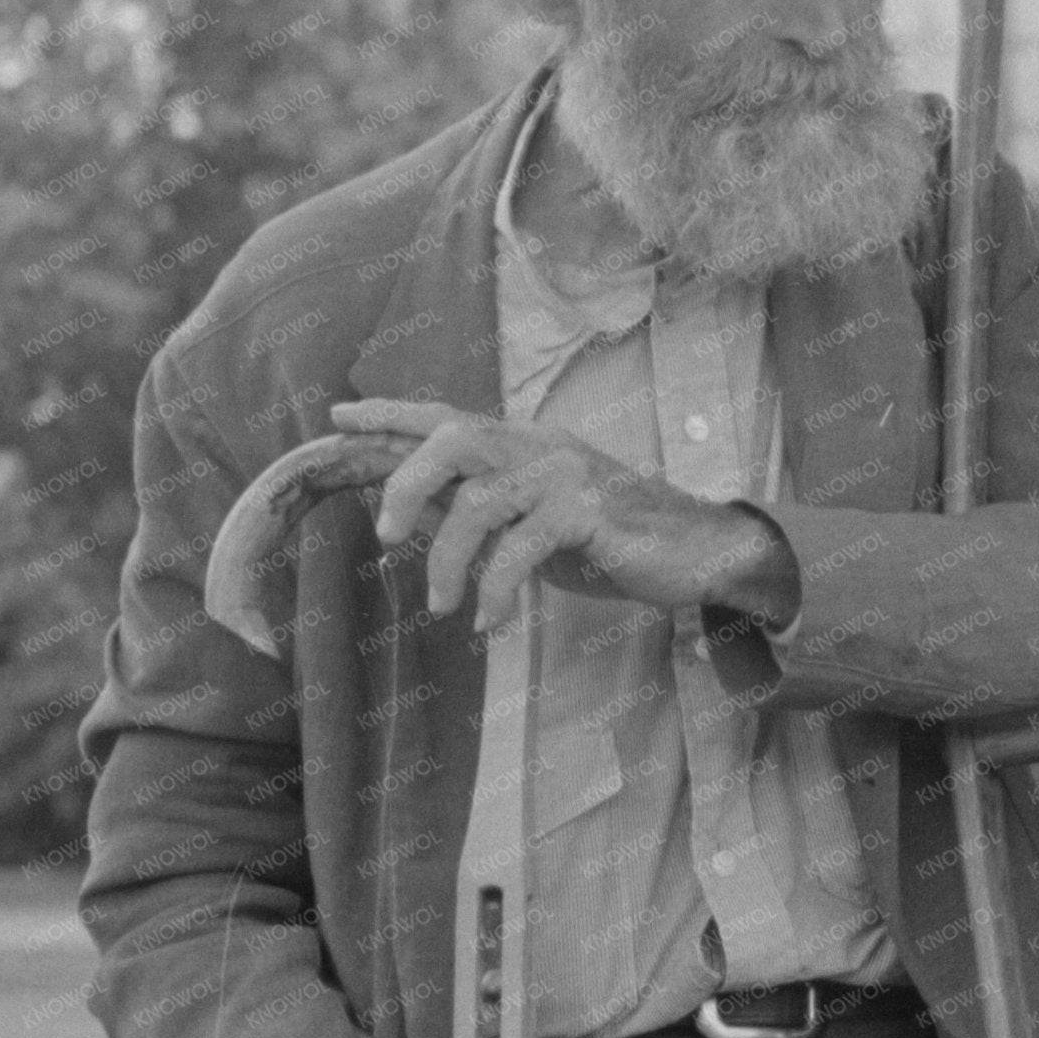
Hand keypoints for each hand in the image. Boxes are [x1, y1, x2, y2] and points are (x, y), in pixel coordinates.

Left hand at [328, 398, 800, 632]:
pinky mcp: (590, 514)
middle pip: (453, 439)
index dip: (390, 414)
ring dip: (448, 562)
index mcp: (526, 443)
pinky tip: (493, 623)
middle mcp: (542, 446)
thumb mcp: (539, 519)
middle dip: (405, 482)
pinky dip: (496, 592)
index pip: (447, 417)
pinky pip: (520, 551)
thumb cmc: (615, 539)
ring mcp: (567, 476)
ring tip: (441, 606)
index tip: (339, 414)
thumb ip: (487, 509)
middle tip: (386, 538)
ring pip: (479, 503)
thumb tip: (419, 513)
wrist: (699, 551)